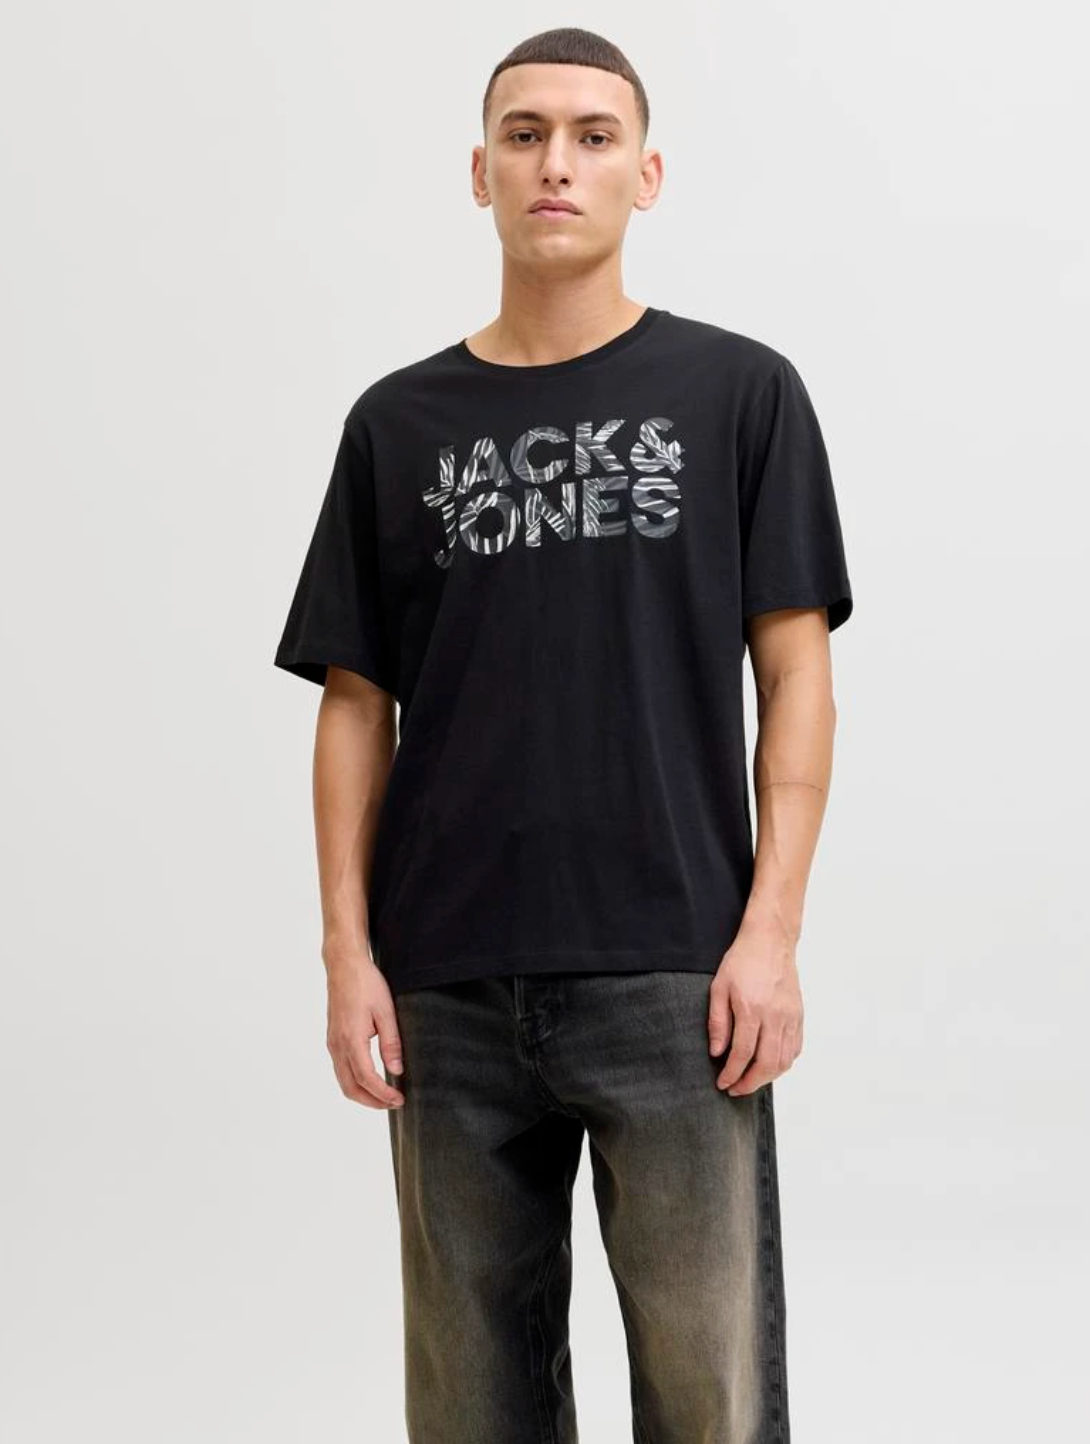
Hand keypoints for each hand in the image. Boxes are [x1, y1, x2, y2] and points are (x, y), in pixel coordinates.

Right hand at [324, 951, 405, 1109]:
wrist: (344, 965)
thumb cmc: (366, 984)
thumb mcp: (386, 1011)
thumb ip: (391, 1043)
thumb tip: (396, 1071)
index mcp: (351, 1039)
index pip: (366, 1078)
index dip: (382, 1094)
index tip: (399, 1100)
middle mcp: (337, 1045)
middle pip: (350, 1088)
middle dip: (372, 1101)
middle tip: (393, 1103)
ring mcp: (332, 1043)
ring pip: (343, 1081)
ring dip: (362, 1094)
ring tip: (384, 1095)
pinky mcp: (332, 1039)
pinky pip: (341, 1069)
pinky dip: (355, 1082)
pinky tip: (370, 1079)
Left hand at [707, 924, 803, 1095]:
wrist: (770, 941)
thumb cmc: (742, 961)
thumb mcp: (719, 987)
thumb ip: (718, 1022)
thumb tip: (717, 1053)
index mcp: (751, 1008)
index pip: (743, 1053)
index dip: (732, 1074)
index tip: (723, 1084)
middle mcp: (774, 1016)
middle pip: (766, 1064)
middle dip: (750, 1083)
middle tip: (735, 1088)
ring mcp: (790, 1017)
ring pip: (784, 1060)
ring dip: (767, 1077)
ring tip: (751, 1079)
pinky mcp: (799, 1015)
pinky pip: (795, 1048)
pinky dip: (783, 1063)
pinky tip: (769, 1064)